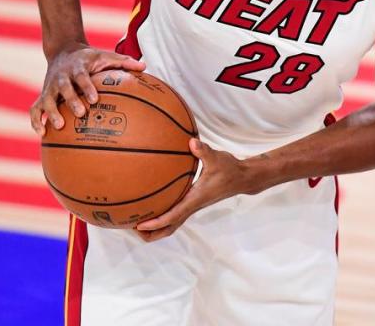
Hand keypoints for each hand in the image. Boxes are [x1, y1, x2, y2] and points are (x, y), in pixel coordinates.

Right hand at [29, 43, 144, 135]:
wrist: (63, 50)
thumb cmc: (89, 58)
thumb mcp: (105, 56)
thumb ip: (124, 62)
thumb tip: (145, 67)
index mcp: (77, 67)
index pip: (81, 77)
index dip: (86, 87)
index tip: (94, 99)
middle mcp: (61, 77)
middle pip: (63, 88)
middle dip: (70, 101)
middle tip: (80, 113)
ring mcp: (50, 87)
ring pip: (45, 100)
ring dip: (50, 113)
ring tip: (59, 127)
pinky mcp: (42, 95)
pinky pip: (35, 109)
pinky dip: (36, 120)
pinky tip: (42, 134)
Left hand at [135, 139, 250, 241]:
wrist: (242, 178)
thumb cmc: (229, 169)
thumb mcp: (217, 158)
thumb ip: (204, 151)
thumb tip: (191, 142)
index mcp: (195, 199)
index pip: (173, 216)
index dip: (156, 222)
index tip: (140, 225)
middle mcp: (192, 205)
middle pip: (170, 227)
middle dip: (152, 232)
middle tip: (132, 228)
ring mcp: (193, 205)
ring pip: (172, 223)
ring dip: (156, 227)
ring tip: (138, 222)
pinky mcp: (194, 202)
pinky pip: (175, 214)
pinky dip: (163, 216)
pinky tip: (154, 205)